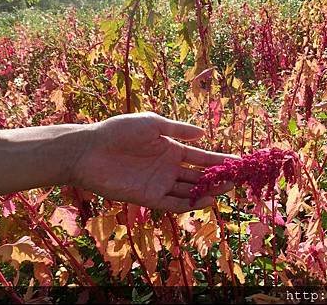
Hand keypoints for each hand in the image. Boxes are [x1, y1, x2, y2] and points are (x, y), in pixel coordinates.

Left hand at [71, 112, 235, 212]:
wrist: (89, 150)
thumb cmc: (119, 131)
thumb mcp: (153, 123)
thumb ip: (178, 129)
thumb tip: (203, 134)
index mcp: (171, 149)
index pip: (201, 157)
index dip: (219, 160)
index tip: (237, 162)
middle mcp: (168, 168)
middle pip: (199, 176)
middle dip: (218, 178)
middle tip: (237, 180)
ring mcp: (159, 183)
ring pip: (189, 191)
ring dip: (208, 191)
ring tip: (226, 190)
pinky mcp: (148, 197)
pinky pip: (173, 203)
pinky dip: (189, 204)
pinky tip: (205, 200)